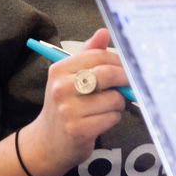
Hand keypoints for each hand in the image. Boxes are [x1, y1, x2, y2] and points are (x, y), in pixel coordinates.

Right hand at [20, 29, 129, 175]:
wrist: (47, 143)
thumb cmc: (64, 106)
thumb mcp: (69, 78)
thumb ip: (88, 55)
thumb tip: (103, 32)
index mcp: (59, 70)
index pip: (97, 55)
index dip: (118, 61)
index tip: (126, 67)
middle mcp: (61, 88)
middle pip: (107, 74)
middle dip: (124, 80)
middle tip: (129, 85)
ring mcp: (68, 110)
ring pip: (113, 99)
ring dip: (118, 104)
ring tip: (108, 107)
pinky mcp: (78, 130)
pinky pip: (111, 117)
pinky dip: (113, 118)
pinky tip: (103, 120)